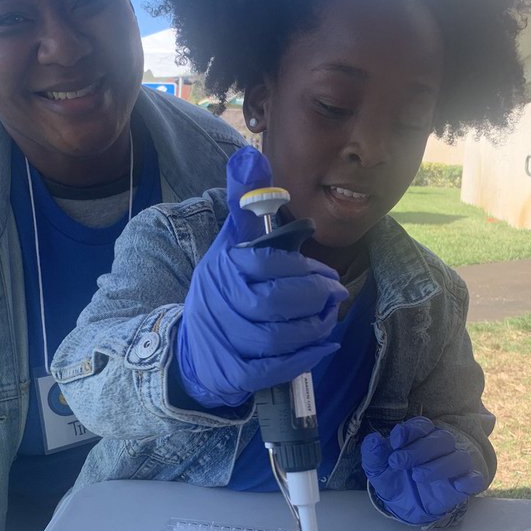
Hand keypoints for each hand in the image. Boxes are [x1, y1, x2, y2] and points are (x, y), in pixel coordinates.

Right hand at [176, 147, 347, 408]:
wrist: (194, 347)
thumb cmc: (226, 288)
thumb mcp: (232, 243)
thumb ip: (246, 201)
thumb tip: (250, 157)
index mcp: (223, 266)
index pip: (266, 263)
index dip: (303, 268)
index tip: (326, 272)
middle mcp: (220, 302)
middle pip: (274, 301)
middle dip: (314, 296)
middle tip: (336, 292)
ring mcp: (225, 340)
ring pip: (278, 337)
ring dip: (314, 327)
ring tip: (330, 316)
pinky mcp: (235, 373)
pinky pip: (274, 368)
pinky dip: (306, 357)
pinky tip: (326, 344)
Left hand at [361, 417, 485, 524]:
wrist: (405, 506)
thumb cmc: (395, 479)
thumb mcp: (378, 469)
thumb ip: (374, 454)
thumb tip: (373, 439)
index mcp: (420, 438)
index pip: (423, 425)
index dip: (411, 430)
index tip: (395, 441)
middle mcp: (440, 448)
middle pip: (441, 439)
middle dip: (418, 449)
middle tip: (397, 462)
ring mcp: (454, 466)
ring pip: (458, 457)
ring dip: (438, 465)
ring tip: (417, 475)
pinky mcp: (464, 485)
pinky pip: (476, 478)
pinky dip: (470, 479)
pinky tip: (458, 484)